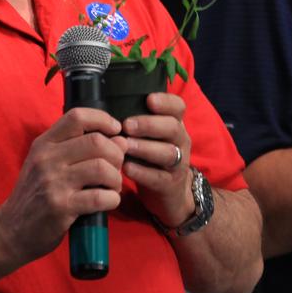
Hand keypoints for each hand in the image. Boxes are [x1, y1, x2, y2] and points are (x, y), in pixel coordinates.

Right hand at [0, 107, 126, 264]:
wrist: (10, 231)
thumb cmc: (36, 195)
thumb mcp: (48, 164)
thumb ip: (80, 148)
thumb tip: (121, 139)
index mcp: (44, 144)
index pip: (77, 116)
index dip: (103, 119)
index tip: (116, 130)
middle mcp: (47, 159)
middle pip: (96, 142)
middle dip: (116, 154)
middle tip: (116, 168)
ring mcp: (53, 183)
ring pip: (101, 168)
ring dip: (116, 179)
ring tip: (112, 187)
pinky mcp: (60, 207)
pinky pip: (99, 197)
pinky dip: (112, 199)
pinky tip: (109, 201)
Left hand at [122, 92, 194, 229]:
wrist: (171, 192)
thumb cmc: (153, 157)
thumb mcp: (152, 136)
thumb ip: (139, 121)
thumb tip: (110, 104)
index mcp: (175, 125)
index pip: (178, 107)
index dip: (166, 102)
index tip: (149, 100)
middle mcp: (180, 141)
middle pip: (173, 128)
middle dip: (149, 124)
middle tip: (127, 125)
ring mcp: (178, 163)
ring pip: (168, 152)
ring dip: (145, 148)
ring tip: (125, 146)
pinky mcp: (170, 184)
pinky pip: (158, 177)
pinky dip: (142, 172)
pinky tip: (127, 168)